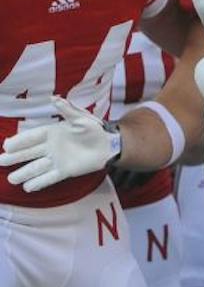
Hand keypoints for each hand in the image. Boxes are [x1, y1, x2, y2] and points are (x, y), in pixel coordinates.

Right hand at [0, 96, 114, 192]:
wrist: (109, 145)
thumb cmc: (95, 129)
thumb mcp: (81, 118)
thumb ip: (67, 110)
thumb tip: (54, 98)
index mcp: (52, 133)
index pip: (31, 137)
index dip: (19, 142)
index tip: (7, 146)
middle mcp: (51, 147)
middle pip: (29, 153)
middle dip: (15, 158)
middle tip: (1, 161)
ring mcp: (57, 160)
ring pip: (36, 167)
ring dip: (24, 173)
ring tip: (11, 179)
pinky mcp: (66, 171)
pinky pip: (50, 178)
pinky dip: (39, 182)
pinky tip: (27, 187)